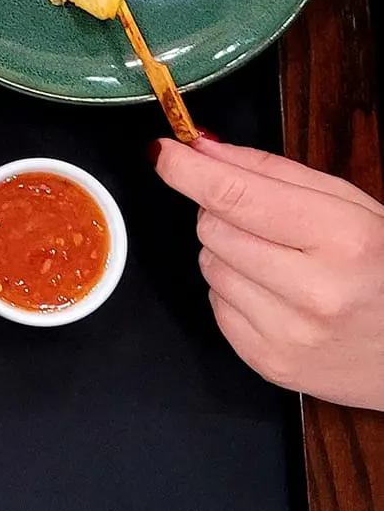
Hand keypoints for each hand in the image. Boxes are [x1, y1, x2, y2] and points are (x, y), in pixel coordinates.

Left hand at [155, 133, 383, 409]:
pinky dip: (234, 292)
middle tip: (266, 223)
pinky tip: (277, 296)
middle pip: (212, 227)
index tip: (163, 152)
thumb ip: (269, 171)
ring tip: (281, 265)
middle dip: (223, 213)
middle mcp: (314, 291)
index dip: (187, 170)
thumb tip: (201, 148)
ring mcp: (288, 333)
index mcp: (341, 238)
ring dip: (229, 254)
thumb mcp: (347, 206)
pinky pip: (215, 305)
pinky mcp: (268, 362)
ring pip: (208, 265)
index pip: (234, 195)